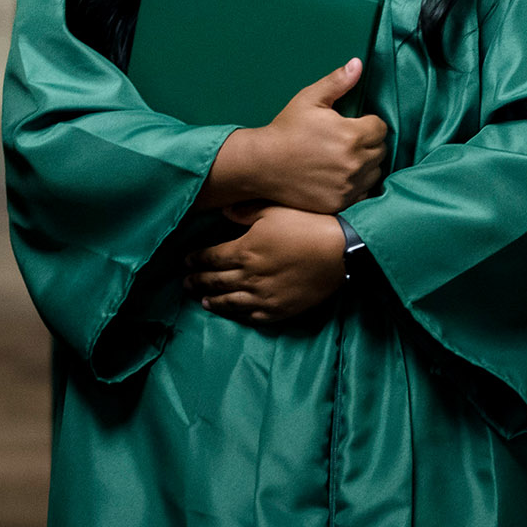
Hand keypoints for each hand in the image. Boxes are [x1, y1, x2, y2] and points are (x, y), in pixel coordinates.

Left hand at [185, 205, 346, 323]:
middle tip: (186, 283)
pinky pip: (252, 316)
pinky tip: (233, 313)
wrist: (341, 252)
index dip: (195, 260)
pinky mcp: (279, 310)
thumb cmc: (307, 225)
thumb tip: (223, 210)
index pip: (210, 258)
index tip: (186, 261)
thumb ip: (244, 212)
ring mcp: (263, 297)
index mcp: (243, 251)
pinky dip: (238, 315)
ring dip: (213, 301)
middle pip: (215, 281)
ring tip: (202, 301)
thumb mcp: (273, 210)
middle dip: (198, 281)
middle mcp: (248, 277)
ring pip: (229, 302)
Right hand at [210, 59, 388, 214]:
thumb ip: (337, 82)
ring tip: (344, 159)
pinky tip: (340, 177)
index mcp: (351, 135)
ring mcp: (348, 186)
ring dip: (366, 165)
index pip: (381, 128)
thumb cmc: (286, 129)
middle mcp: (354, 162)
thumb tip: (358, 64)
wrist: (262, 164)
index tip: (353, 125)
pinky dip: (357, 186)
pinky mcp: (340, 202)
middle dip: (368, 143)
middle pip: (380, 150)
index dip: (368, 124)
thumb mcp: (309, 99)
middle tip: (347, 141)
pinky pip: (363, 193)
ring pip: (374, 172)